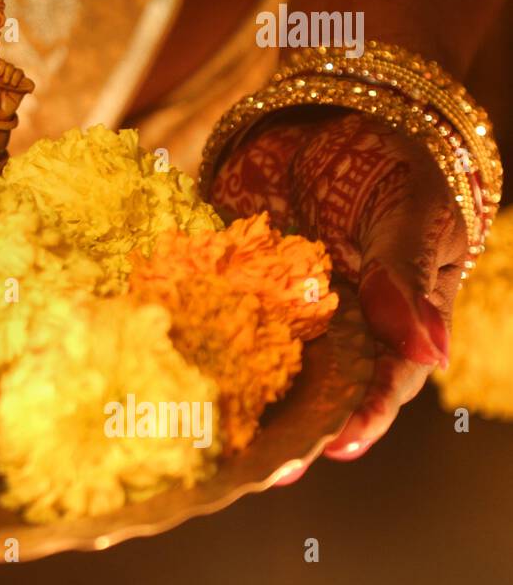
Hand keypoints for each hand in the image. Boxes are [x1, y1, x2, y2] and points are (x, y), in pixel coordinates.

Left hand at [0, 57, 33, 118]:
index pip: (1, 63)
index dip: (1, 65)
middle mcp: (6, 76)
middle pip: (11, 66)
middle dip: (8, 71)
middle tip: (4, 81)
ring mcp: (14, 83)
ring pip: (19, 72)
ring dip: (16, 76)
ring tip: (11, 85)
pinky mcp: (22, 90)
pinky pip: (29, 83)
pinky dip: (29, 84)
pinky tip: (24, 90)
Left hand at [209, 110, 463, 465]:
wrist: (344, 119)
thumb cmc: (401, 170)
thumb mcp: (414, 217)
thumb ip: (406, 277)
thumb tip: (428, 350)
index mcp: (388, 324)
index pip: (380, 382)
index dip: (361, 417)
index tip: (338, 445)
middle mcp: (331, 327)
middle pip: (311, 389)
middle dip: (285, 428)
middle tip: (259, 465)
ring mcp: (277, 304)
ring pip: (254, 359)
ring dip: (229, 393)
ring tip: (202, 432)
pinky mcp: (230, 274)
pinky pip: (207, 305)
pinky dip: (183, 327)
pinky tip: (156, 352)